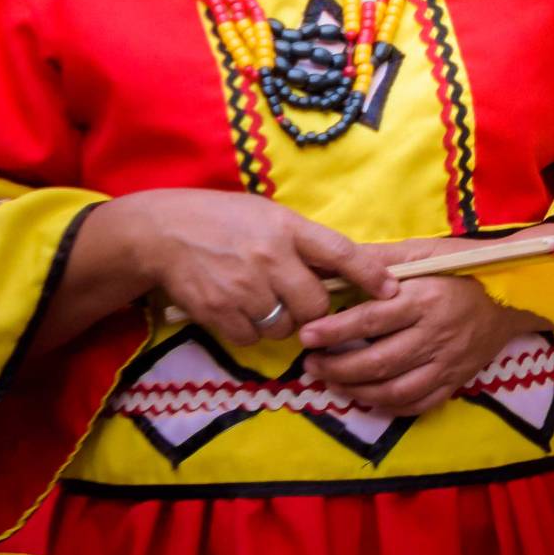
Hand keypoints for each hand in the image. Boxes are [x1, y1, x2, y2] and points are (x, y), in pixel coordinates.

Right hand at [101, 189, 397, 347]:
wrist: (162, 232)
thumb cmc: (220, 219)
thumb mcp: (264, 215)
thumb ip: (299, 241)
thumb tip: (336, 271)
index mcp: (285, 227)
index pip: (340, 253)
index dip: (370, 274)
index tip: (391, 291)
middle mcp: (269, 257)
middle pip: (316, 306)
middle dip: (312, 310)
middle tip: (296, 299)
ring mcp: (244, 288)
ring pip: (286, 327)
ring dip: (280, 322)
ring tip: (259, 299)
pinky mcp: (221, 312)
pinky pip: (254, 339)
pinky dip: (251, 331)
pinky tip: (237, 309)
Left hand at [298, 274, 524, 415]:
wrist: (515, 296)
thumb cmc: (465, 267)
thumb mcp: (426, 251)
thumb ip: (384, 257)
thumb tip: (340, 260)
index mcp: (424, 299)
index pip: (372, 320)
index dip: (335, 330)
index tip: (307, 335)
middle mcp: (434, 335)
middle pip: (378, 362)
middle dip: (338, 367)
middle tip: (311, 364)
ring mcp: (446, 363)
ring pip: (395, 390)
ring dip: (357, 391)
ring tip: (332, 381)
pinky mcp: (455, 381)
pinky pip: (418, 404)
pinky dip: (389, 407)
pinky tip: (367, 398)